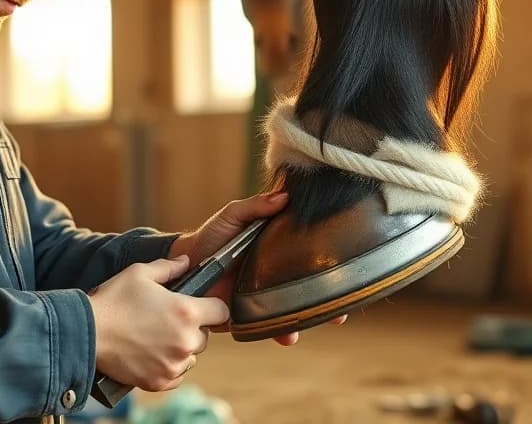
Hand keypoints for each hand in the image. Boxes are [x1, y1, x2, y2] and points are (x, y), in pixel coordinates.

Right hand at [88, 255, 227, 391]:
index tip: (201, 306)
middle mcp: (185, 341)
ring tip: (157, 338)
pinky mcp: (159, 381)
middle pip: (205, 336)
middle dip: (192, 329)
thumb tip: (185, 262)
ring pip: (191, 357)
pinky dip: (168, 367)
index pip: (221, 311)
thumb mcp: (140, 273)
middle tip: (168, 321)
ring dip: (180, 349)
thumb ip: (168, 267)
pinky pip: (176, 376)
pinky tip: (152, 355)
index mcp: (186, 312)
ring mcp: (173, 364)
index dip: (212, 306)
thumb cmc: (113, 301)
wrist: (86, 333)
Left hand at [169, 191, 348, 345]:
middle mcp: (273, 277)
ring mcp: (260, 297)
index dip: (327, 269)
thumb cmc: (210, 236)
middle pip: (304, 291)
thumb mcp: (233, 215)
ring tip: (306, 329)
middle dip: (324, 305)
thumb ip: (255, 206)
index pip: (306, 259)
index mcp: (275, 252)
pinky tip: (285, 336)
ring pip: (288, 313)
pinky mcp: (244, 315)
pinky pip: (263, 326)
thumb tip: (284, 195)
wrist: (184, 265)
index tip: (347, 275)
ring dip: (301, 323)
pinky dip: (276, 333)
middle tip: (339, 314)